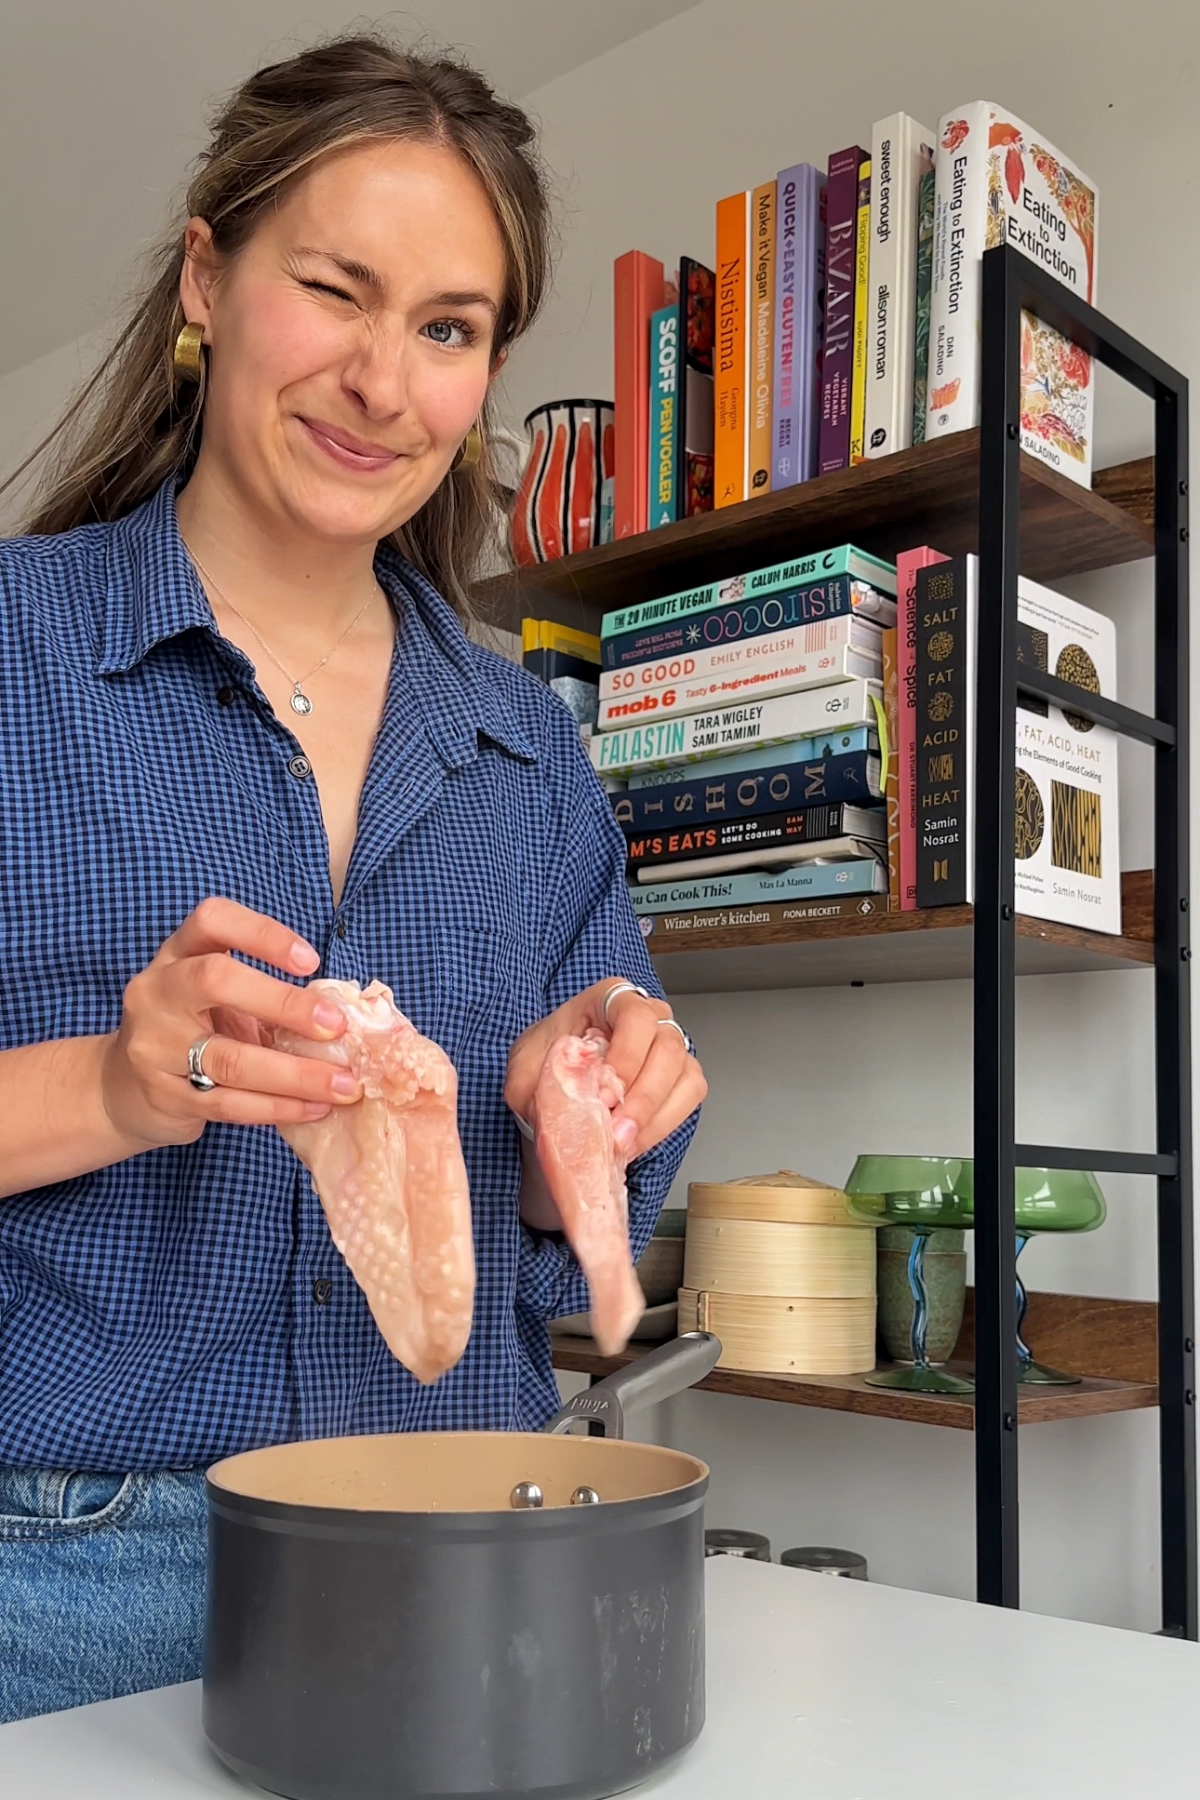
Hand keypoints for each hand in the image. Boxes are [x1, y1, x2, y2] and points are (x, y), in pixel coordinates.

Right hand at [99, 897, 361, 1149]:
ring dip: (296, 1074)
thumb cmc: (191, 1031)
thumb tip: (344, 1017)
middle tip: (336, 1027)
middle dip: (284, 1003)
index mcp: (177, 954)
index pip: (212, 921)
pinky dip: (279, 1108)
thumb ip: (265, 996)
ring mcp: (154, 1045)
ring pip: (230, 1058)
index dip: (263, 934)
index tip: (311, 961)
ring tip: (344, 1084)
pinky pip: (229, 1103)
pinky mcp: (163, 1095)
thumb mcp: (217, 999)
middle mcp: (158, 991)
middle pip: (216, 980)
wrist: (123, 1088)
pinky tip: (315, 1108)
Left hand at [504, 979, 705, 1162]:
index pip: (636, 1017)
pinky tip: (634, 1142)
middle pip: (668, 1048)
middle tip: (616, 1130)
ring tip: (622, 1142)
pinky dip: (664, 1125)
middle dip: (643, 1097)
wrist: (553, 1085)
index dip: (627, 1057)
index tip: (605, 1096)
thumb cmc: (545, 1064)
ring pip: (685, 1076)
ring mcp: (669, 1045)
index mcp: (610, 999)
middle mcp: (649, 1016)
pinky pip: (688, 1098)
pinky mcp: (679, 1077)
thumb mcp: (525, 1068)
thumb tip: (565, 1105)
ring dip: (655, 1116)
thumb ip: (538, 1082)